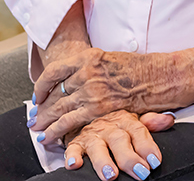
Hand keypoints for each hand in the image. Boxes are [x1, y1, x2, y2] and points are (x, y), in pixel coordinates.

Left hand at [34, 49, 157, 144]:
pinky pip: (69, 121)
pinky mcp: (98, 107)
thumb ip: (91, 68)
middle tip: (33, 117)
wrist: (161, 75)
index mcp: (88, 56)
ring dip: (44, 120)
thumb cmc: (139, 69)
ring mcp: (92, 89)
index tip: (37, 96)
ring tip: (36, 129)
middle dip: (41, 108)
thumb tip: (76, 79)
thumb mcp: (109, 59)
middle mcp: (86, 71)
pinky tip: (47, 138)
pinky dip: (55, 131)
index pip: (54, 71)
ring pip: (59, 107)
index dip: (41, 86)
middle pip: (55, 92)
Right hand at [63, 110, 173, 179]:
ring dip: (103, 161)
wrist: (88, 115)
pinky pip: (72, 149)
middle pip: (119, 140)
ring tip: (111, 175)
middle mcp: (109, 127)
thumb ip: (150, 123)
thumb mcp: (134, 122)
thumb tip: (168, 120)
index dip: (147, 146)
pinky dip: (72, 157)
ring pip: (97, 147)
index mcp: (126, 120)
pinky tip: (75, 165)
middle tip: (141, 173)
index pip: (138, 131)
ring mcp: (92, 135)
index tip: (155, 161)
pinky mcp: (76, 144)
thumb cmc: (117, 126)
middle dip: (130, 158)